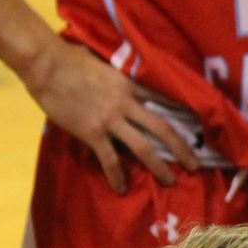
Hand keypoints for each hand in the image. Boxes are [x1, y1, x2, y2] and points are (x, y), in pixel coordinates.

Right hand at [24, 39, 199, 193]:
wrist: (46, 63)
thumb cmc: (71, 59)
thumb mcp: (106, 64)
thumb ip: (120, 77)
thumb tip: (127, 82)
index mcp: (131, 85)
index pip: (165, 100)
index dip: (185, 114)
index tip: (201, 128)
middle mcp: (127, 103)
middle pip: (162, 128)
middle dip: (182, 148)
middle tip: (196, 166)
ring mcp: (110, 119)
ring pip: (143, 146)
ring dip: (159, 166)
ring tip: (170, 181)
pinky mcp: (93, 132)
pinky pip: (110, 159)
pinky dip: (117, 176)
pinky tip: (121, 189)